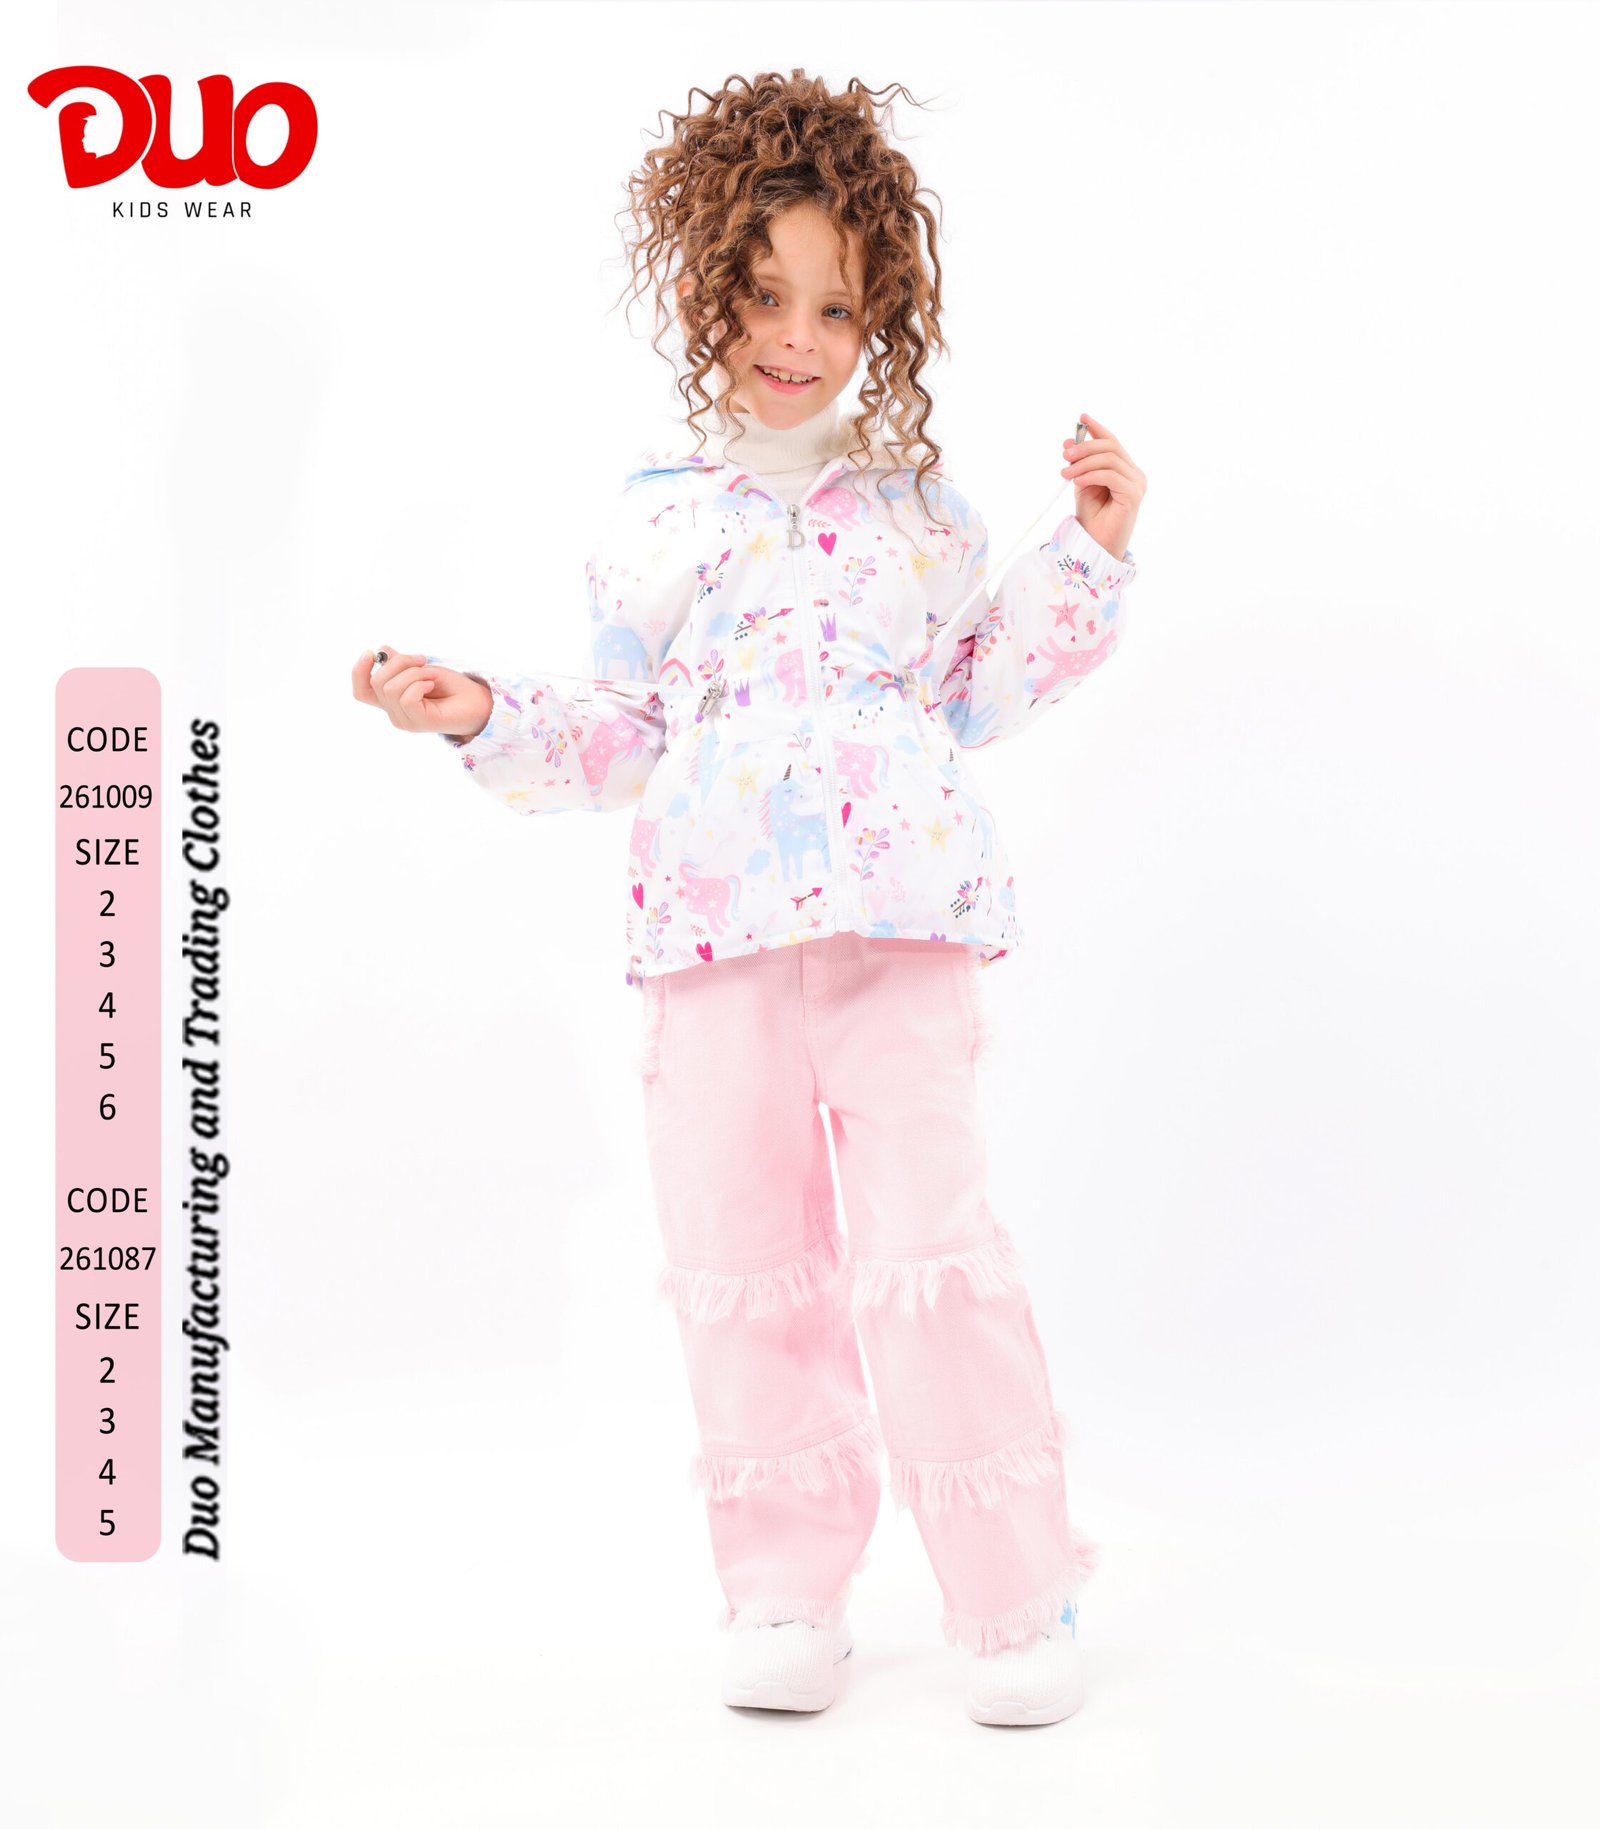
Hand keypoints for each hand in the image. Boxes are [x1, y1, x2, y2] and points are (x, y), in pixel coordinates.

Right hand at [351, 647, 491, 738]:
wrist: (478, 702)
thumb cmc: (452, 687)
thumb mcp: (422, 668)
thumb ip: (400, 664)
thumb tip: (382, 651)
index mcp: (391, 701)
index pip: (362, 691)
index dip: (358, 671)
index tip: (371, 652)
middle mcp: (394, 712)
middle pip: (377, 682)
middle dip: (399, 662)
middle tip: (422, 660)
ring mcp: (405, 720)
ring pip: (391, 688)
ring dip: (414, 673)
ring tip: (431, 675)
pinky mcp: (418, 723)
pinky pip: (406, 697)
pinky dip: (420, 683)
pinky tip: (432, 685)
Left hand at [1061, 412, 1144, 561]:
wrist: (1095, 545)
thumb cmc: (1091, 517)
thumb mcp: (1082, 484)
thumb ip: (1079, 463)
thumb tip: (1070, 441)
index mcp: (1124, 469)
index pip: (1113, 442)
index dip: (1098, 428)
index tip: (1082, 417)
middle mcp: (1134, 473)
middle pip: (1111, 447)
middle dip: (1085, 447)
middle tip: (1065, 454)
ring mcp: (1136, 483)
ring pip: (1109, 459)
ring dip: (1083, 463)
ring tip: (1066, 473)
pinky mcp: (1133, 494)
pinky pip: (1110, 475)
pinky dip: (1091, 475)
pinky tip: (1077, 481)